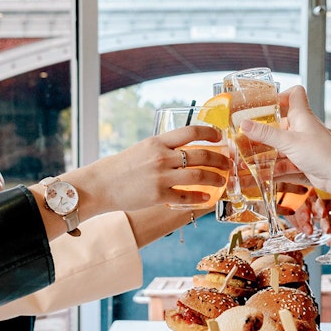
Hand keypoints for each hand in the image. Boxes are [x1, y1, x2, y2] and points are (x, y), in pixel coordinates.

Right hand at [78, 124, 229, 213]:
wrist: (101, 184)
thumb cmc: (122, 166)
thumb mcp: (144, 149)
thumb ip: (164, 148)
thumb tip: (187, 150)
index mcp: (158, 142)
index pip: (191, 131)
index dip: (210, 133)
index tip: (220, 137)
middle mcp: (161, 157)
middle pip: (201, 155)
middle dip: (220, 160)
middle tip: (228, 164)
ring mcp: (161, 176)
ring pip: (198, 176)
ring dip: (215, 179)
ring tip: (222, 181)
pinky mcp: (158, 195)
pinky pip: (186, 196)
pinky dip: (200, 198)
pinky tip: (207, 198)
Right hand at [241, 86, 330, 199]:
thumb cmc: (322, 153)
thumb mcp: (289, 142)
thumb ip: (266, 134)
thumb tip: (244, 124)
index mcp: (301, 115)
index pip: (294, 94)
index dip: (280, 95)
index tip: (263, 103)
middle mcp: (301, 128)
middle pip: (278, 123)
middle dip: (261, 130)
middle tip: (243, 134)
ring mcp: (301, 146)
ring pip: (278, 147)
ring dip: (263, 153)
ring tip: (243, 159)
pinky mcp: (301, 162)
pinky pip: (282, 163)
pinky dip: (270, 169)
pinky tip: (256, 175)